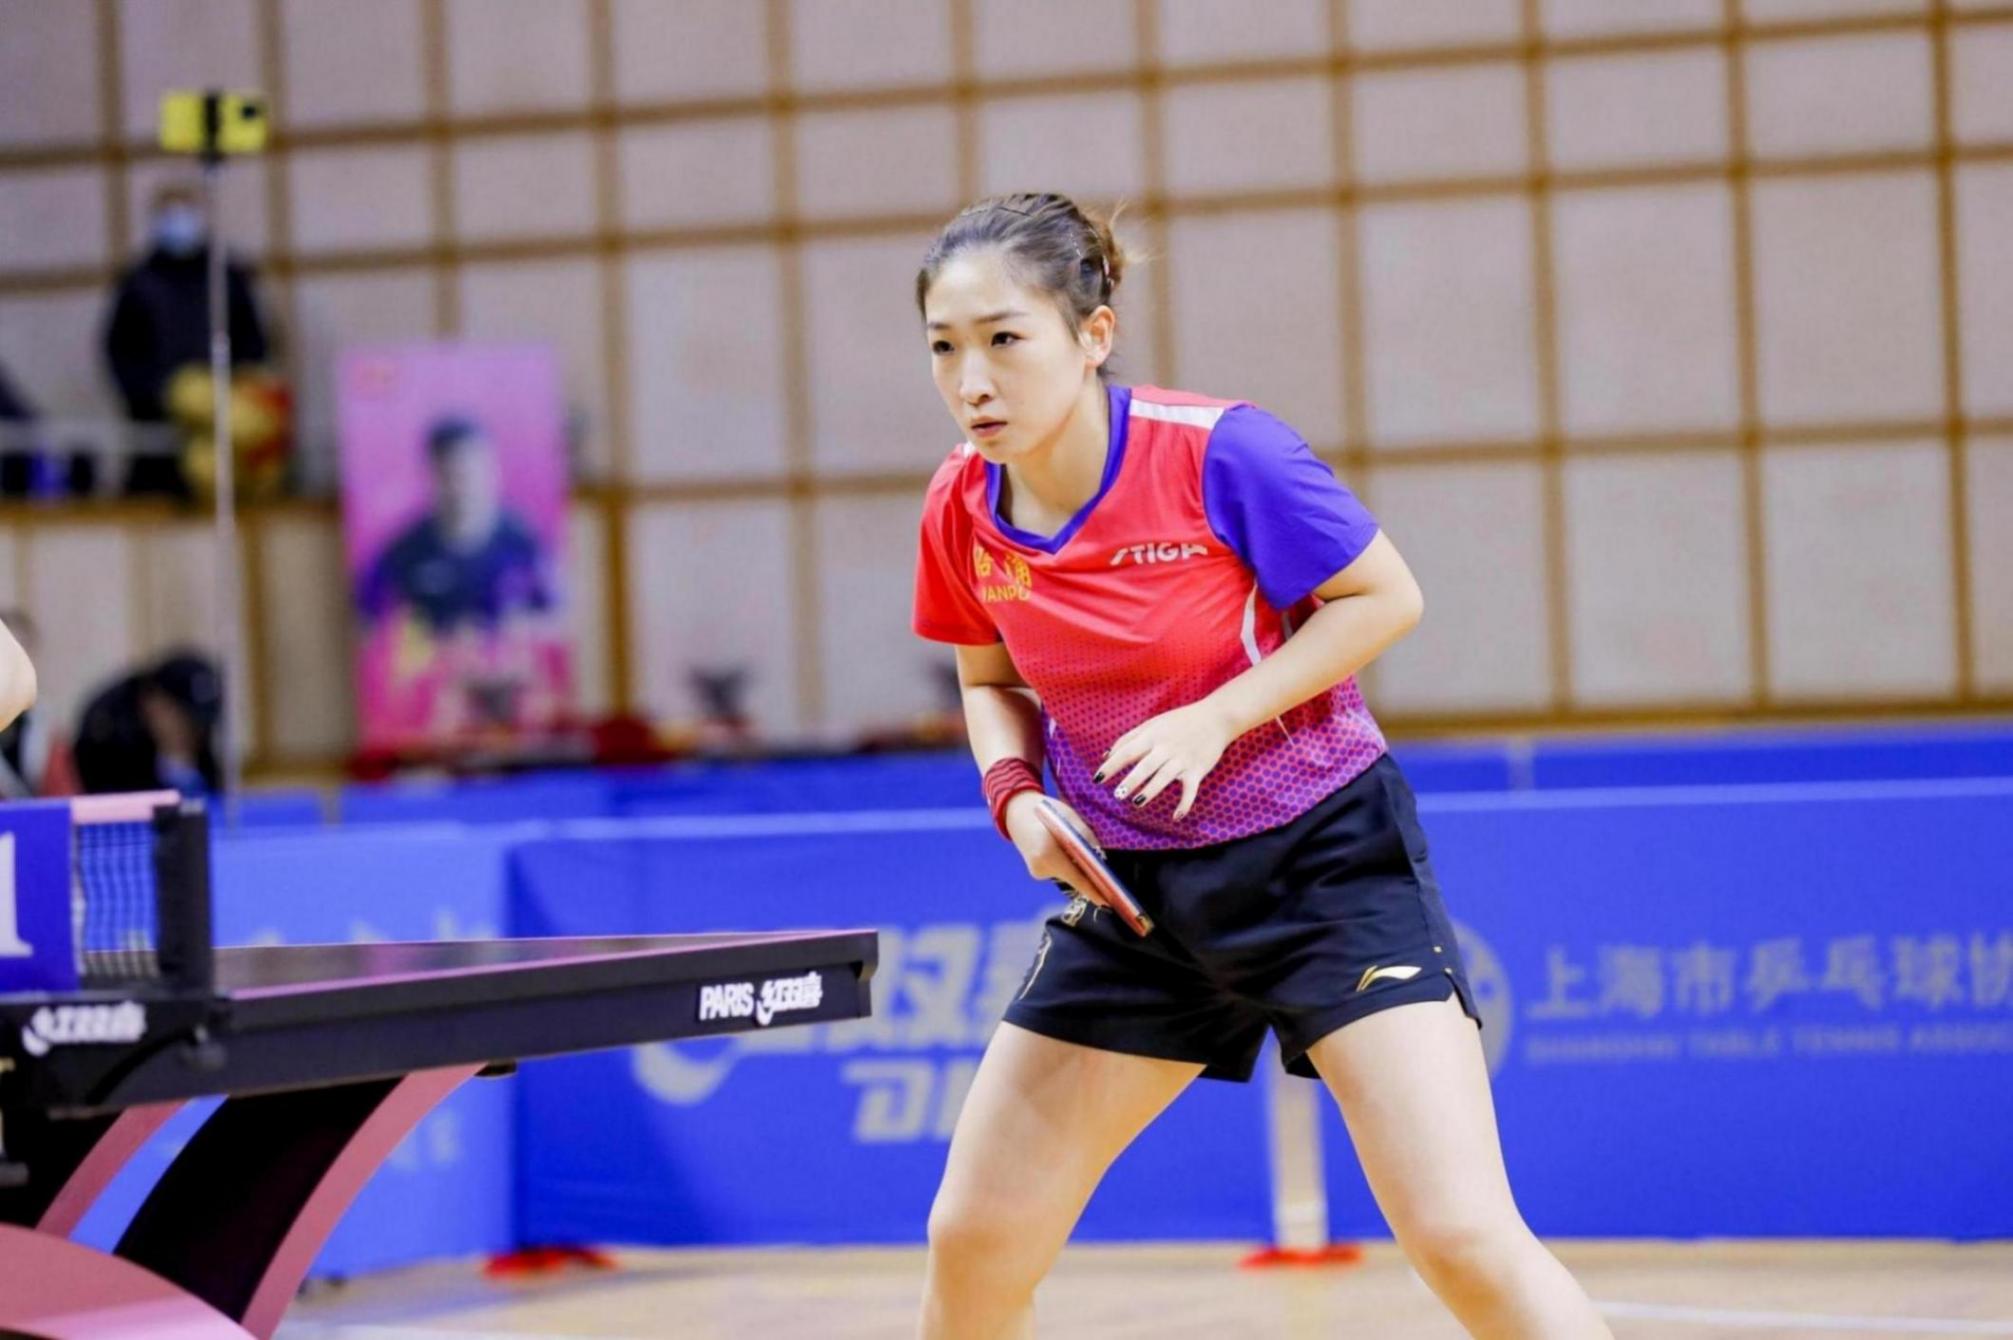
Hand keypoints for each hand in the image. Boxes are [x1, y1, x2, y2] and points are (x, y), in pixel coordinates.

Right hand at [1002, 792, 1110, 908]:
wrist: (1016, 813)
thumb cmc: (1046, 812)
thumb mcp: (1069, 818)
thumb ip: (1085, 837)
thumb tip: (1100, 859)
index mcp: (1047, 853)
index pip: (1076, 877)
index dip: (1093, 890)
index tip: (1107, 901)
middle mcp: (1041, 867)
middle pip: (1073, 877)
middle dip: (1089, 875)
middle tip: (1106, 876)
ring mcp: (1037, 872)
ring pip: (1068, 874)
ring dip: (1077, 866)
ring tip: (1076, 847)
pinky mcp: (1037, 872)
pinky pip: (1060, 871)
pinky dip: (1067, 863)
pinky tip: (1063, 849)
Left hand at [1094, 698, 1235, 820]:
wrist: (1215, 718)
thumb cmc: (1179, 721)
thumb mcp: (1152, 724)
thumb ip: (1129, 738)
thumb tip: (1106, 755)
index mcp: (1152, 736)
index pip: (1127, 751)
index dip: (1111, 765)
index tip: (1097, 779)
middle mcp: (1166, 747)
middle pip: (1145, 766)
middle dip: (1131, 781)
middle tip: (1118, 794)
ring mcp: (1182, 759)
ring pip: (1164, 777)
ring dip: (1151, 791)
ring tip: (1137, 802)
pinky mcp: (1197, 770)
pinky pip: (1191, 789)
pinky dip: (1185, 803)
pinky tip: (1176, 816)